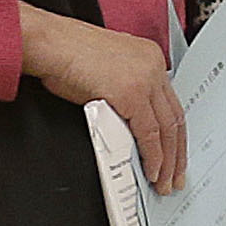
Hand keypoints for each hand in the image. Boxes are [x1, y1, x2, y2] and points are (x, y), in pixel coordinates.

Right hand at [20, 3, 186, 191]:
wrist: (48, 43)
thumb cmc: (64, 53)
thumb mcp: (104, 70)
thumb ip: (122, 91)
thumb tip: (126, 121)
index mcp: (149, 57)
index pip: (170, 103)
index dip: (174, 133)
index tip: (173, 152)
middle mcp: (153, 66)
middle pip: (175, 117)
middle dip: (177, 152)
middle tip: (175, 175)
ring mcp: (145, 79)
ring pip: (167, 128)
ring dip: (168, 160)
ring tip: (164, 181)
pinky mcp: (132, 94)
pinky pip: (149, 133)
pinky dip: (153, 155)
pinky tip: (152, 170)